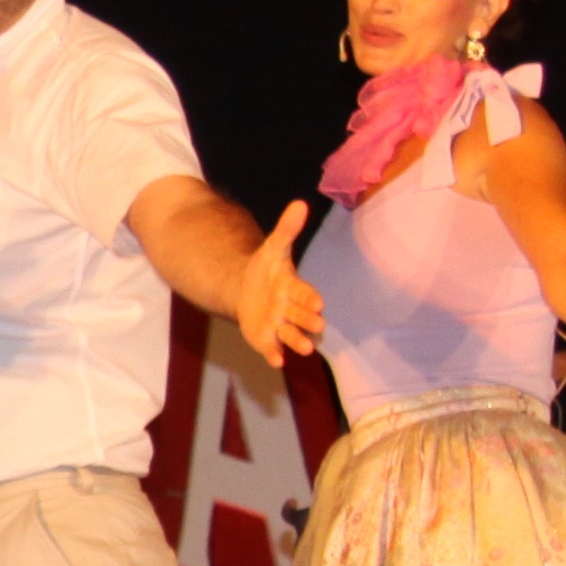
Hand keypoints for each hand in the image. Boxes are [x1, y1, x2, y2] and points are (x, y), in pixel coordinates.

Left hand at [235, 199, 322, 363]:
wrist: (247, 289)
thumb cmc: (266, 269)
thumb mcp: (273, 248)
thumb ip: (286, 229)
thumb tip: (299, 203)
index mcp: (293, 288)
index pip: (304, 293)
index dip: (310, 298)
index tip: (318, 303)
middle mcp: (290, 309)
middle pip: (301, 316)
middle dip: (309, 321)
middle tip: (318, 326)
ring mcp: (279, 325)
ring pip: (291, 335)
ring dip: (298, 341)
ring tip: (306, 349)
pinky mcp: (267, 339)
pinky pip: (272, 348)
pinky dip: (275, 354)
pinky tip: (277, 361)